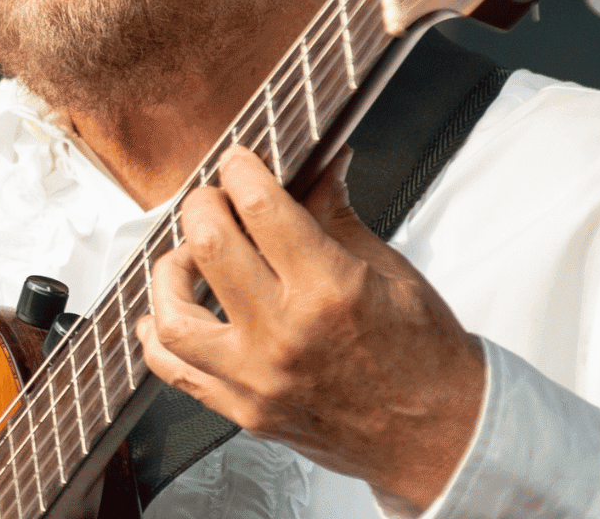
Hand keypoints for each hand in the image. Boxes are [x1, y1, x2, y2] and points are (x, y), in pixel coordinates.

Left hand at [134, 145, 484, 509]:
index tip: (238, 162)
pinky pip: (177, 372)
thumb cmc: (425, 356)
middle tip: (215, 200)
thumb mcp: (390, 270)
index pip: (260, 207)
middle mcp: (285, 334)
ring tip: (187, 256)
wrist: (439, 436)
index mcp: (329, 289)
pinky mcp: (246, 411)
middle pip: (208, 246)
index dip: (241, 170)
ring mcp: (258, 379)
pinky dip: (159, 337)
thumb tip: (319, 164)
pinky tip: (165, 314)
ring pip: (174, 315)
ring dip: (170, 272)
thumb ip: (336, 215)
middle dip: (203, 206)